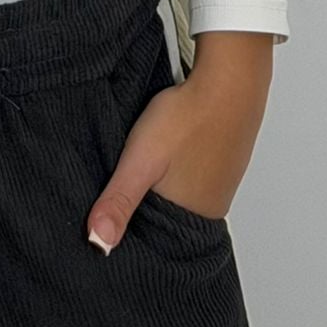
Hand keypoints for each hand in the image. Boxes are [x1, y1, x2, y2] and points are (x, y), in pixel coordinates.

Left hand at [87, 33, 272, 249]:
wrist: (228, 81)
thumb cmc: (185, 120)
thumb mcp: (140, 162)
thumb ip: (119, 201)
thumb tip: (98, 245)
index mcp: (191, 218)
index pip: (152, 237)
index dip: (130, 226)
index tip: (111, 211)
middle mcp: (211, 208)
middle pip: (167, 215)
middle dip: (144, 204)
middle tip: (126, 181)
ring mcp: (222, 183)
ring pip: (180, 193)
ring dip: (162, 183)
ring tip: (146, 165)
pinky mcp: (224, 160)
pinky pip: (195, 174)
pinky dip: (178, 167)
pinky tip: (169, 150)